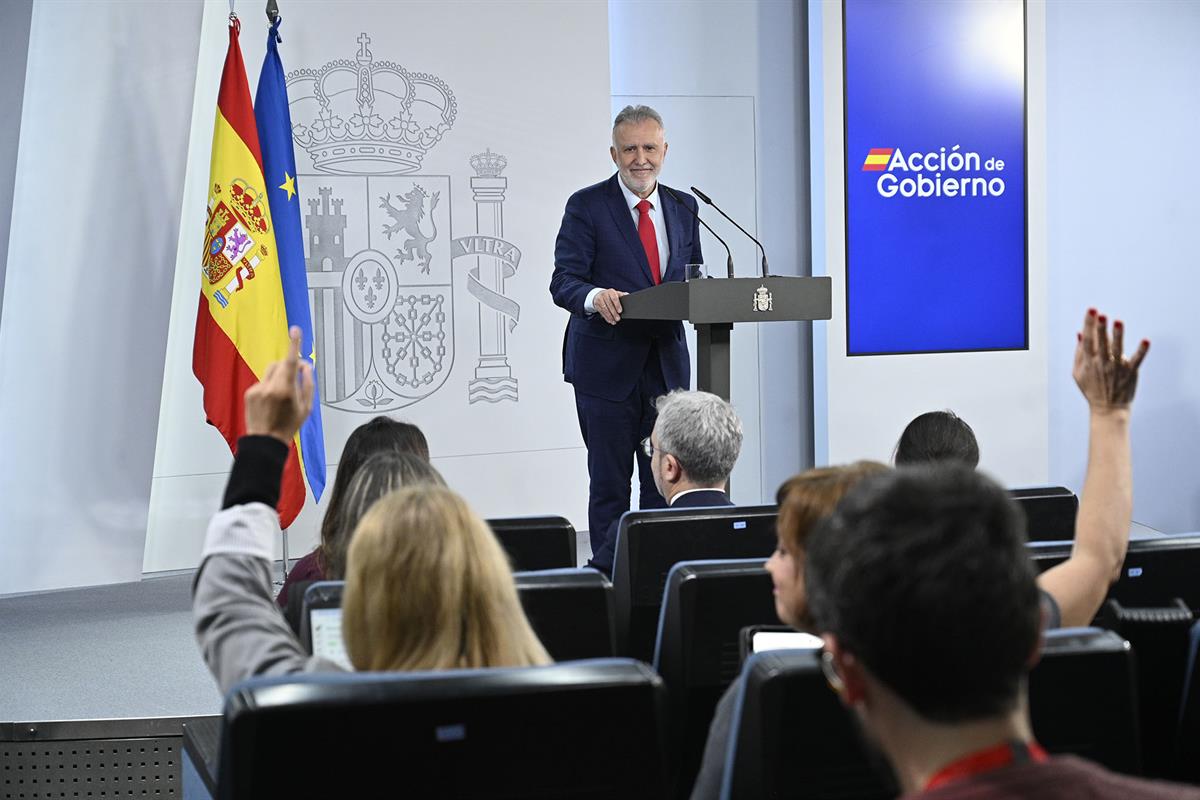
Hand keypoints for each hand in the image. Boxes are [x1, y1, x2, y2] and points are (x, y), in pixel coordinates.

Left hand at [244, 326, 314, 444]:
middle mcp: (270, 387)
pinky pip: (262, 382)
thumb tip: (306, 367)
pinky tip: (270, 403)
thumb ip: (307, 383)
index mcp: (285, 390)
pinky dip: (268, 388)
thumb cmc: (288, 426)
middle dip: (287, 367)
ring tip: (281, 397)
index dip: (294, 344)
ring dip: (278, 378)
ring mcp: (257, 390)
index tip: (295, 330)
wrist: (266, 441)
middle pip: (279, 364)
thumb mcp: (306, 407)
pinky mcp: (249, 393)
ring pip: (270, 373)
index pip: (290, 361)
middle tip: (296, 376)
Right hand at [594, 288, 626, 324]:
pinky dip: (606, 317)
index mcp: (611, 291)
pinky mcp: (597, 305)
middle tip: (618, 318)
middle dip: (614, 313)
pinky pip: (601, 312)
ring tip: (614, 321)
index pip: (614, 298)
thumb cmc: (610, 295)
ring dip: (610, 316)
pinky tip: (609, 320)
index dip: (617, 305)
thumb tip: (627, 295)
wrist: (599, 294)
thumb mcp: (616, 293)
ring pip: (604, 309)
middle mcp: (604, 295)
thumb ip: (621, 295)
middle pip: (609, 305)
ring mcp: (599, 300)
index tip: (620, 311)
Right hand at [1073, 308, 1148, 410]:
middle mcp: (1102, 363)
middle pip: (1101, 342)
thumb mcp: (1078, 373)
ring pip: (1117, 349)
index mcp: (1089, 362)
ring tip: (1118, 322)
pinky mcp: (1131, 372)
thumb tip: (1080, 333)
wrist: (1108, 409)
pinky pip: (1136, 360)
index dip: (1089, 324)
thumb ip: (1079, 353)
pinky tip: (1146, 341)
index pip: (1088, 340)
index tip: (1091, 311)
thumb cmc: (1092, 389)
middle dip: (1100, 328)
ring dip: (1117, 336)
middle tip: (1100, 314)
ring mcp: (1117, 367)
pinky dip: (1141, 351)